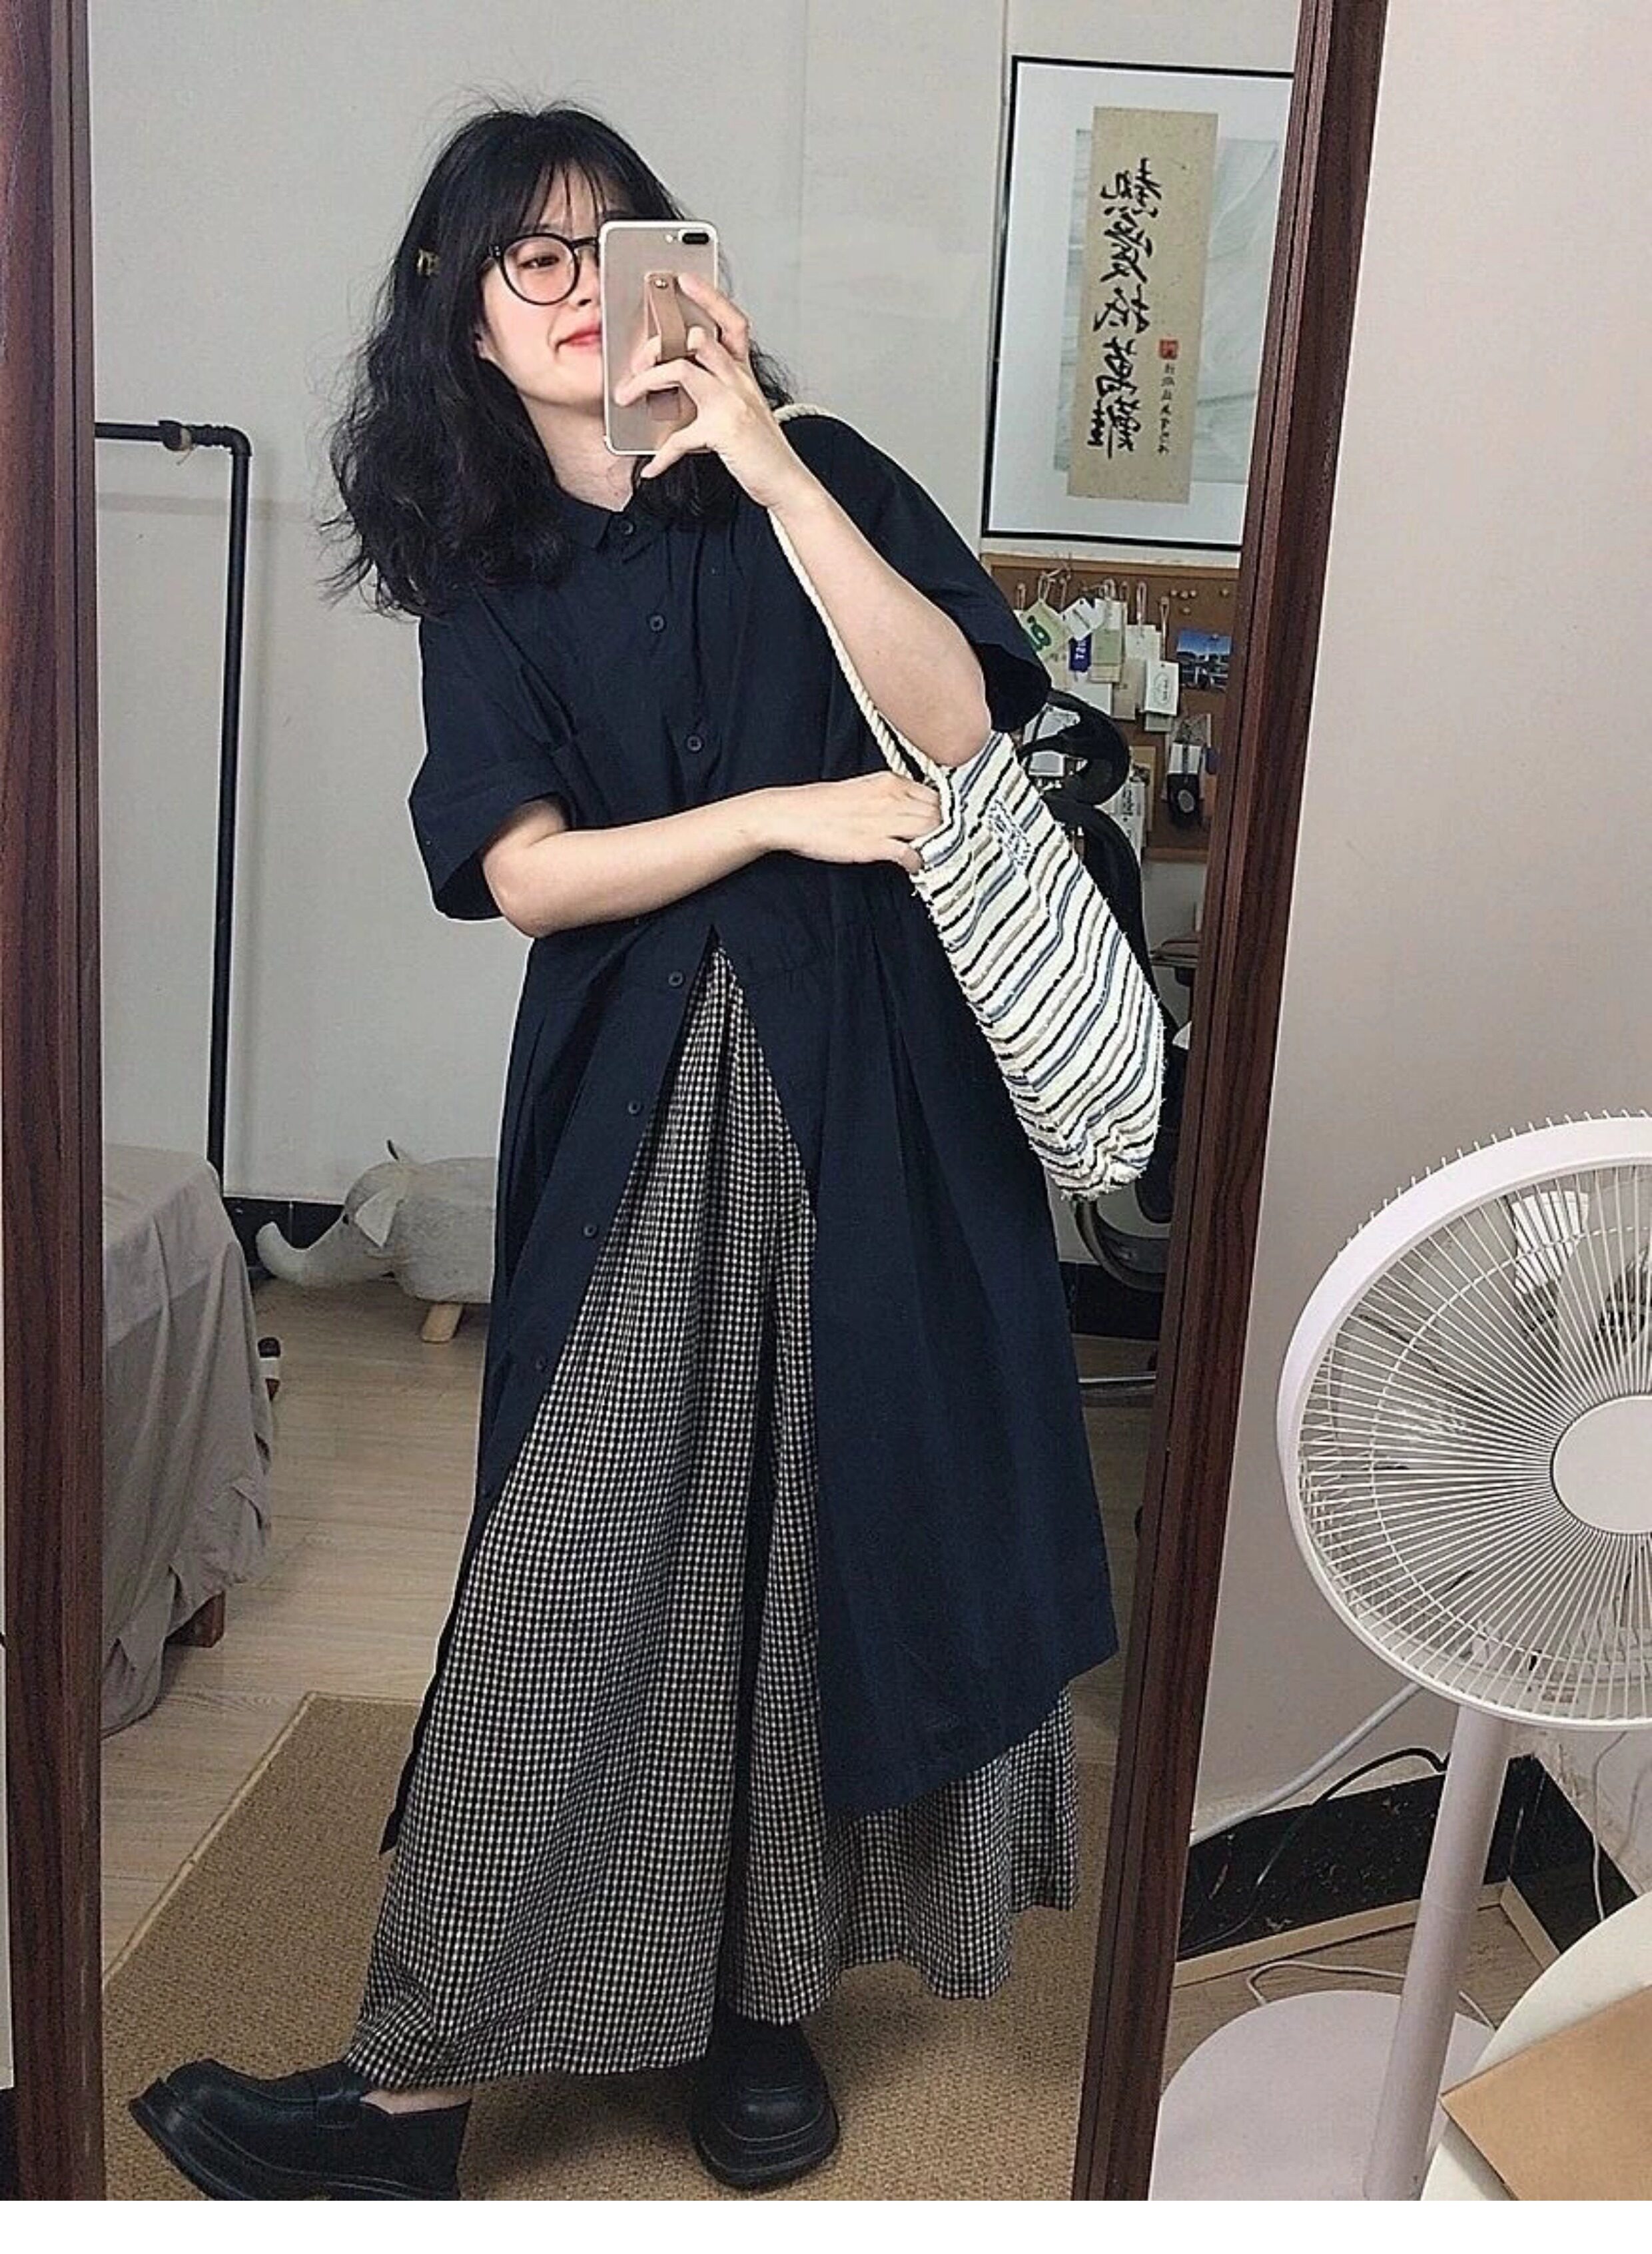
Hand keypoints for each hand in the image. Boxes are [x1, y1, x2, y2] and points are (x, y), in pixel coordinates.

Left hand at [611, 272, 811, 508]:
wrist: (787, 483)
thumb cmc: (762, 451)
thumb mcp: (743, 413)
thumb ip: (714, 397)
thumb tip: (672, 398)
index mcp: (743, 374)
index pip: (731, 322)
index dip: (709, 296)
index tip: (684, 281)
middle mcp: (740, 381)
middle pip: (697, 338)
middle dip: (658, 345)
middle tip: (637, 365)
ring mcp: (733, 402)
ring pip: (681, 369)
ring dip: (646, 381)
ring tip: (628, 397)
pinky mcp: (724, 430)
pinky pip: (680, 436)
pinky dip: (661, 455)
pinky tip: (651, 466)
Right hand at [764, 773, 943, 873]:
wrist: (791, 814)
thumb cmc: (820, 805)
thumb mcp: (863, 789)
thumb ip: (890, 798)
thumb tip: (910, 812)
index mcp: (890, 781)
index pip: (936, 795)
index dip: (945, 813)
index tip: (946, 827)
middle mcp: (892, 797)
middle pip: (940, 813)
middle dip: (947, 830)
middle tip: (945, 845)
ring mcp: (885, 820)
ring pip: (932, 829)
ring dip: (938, 846)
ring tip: (934, 857)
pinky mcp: (874, 843)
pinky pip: (911, 852)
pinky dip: (919, 861)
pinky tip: (915, 867)